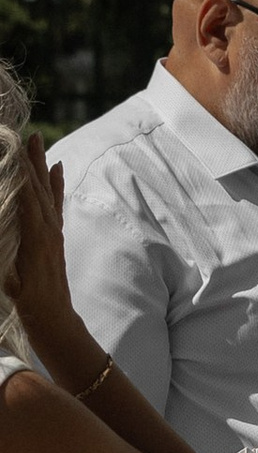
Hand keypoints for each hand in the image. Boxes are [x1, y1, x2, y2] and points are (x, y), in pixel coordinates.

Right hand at [9, 150, 87, 375]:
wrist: (53, 318)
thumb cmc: (28, 301)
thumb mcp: (11, 277)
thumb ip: (7, 251)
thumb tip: (6, 218)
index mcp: (36, 236)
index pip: (27, 197)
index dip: (21, 174)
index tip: (14, 149)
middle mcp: (48, 229)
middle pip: (38, 188)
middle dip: (32, 161)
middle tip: (28, 134)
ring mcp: (53, 232)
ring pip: (47, 192)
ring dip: (42, 166)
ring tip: (38, 142)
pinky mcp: (55, 236)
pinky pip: (55, 204)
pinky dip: (55, 184)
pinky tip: (57, 168)